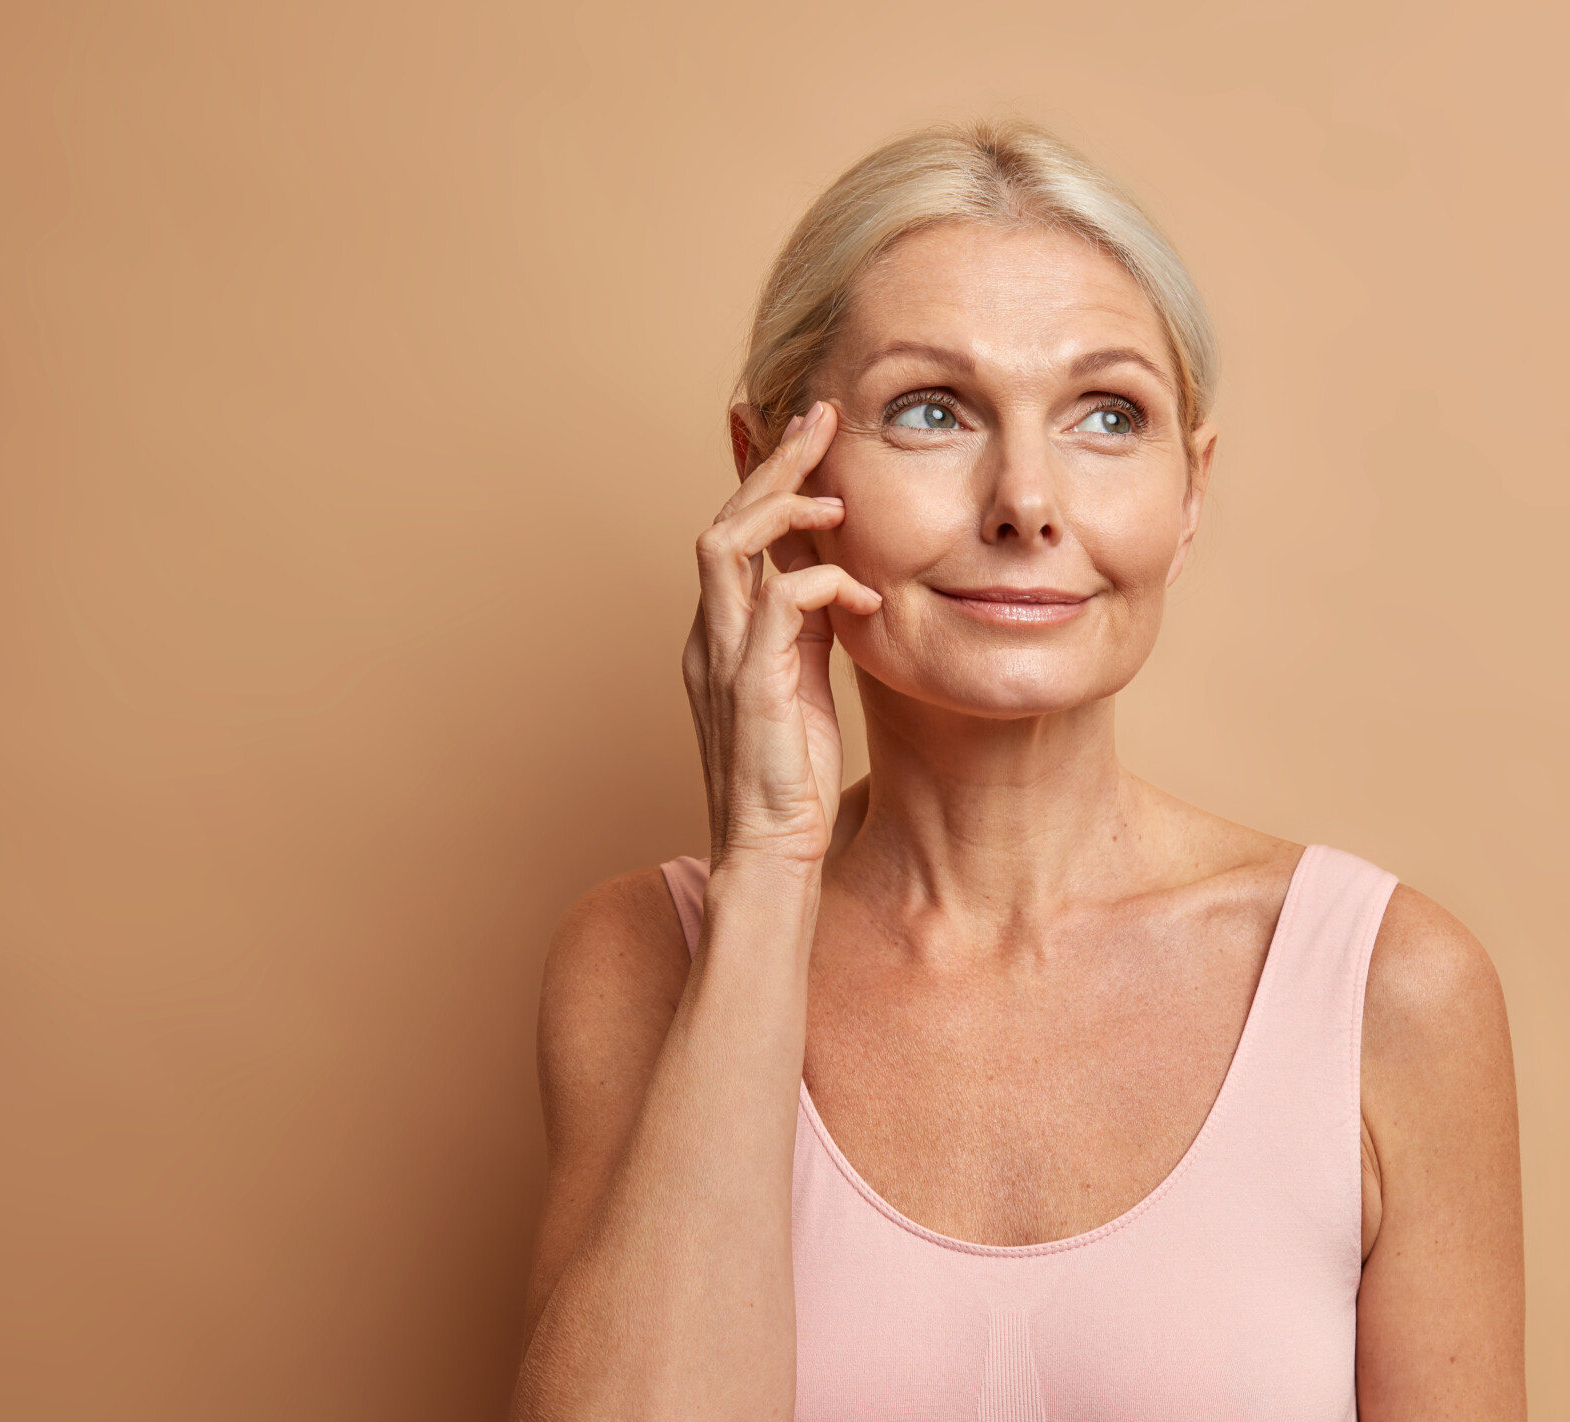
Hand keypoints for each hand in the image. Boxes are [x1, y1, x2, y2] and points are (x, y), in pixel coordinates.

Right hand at [681, 400, 880, 876]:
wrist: (767, 854)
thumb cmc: (787, 780)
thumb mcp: (801, 683)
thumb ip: (807, 628)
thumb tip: (836, 577)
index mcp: (718, 633)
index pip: (733, 534)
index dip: (767, 479)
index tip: (811, 434)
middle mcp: (708, 635)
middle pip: (725, 520)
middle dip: (773, 462)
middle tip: (821, 418)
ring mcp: (721, 657)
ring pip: (729, 545)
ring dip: (784, 504)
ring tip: (835, 491)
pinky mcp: (749, 684)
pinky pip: (777, 603)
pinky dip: (822, 582)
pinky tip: (861, 594)